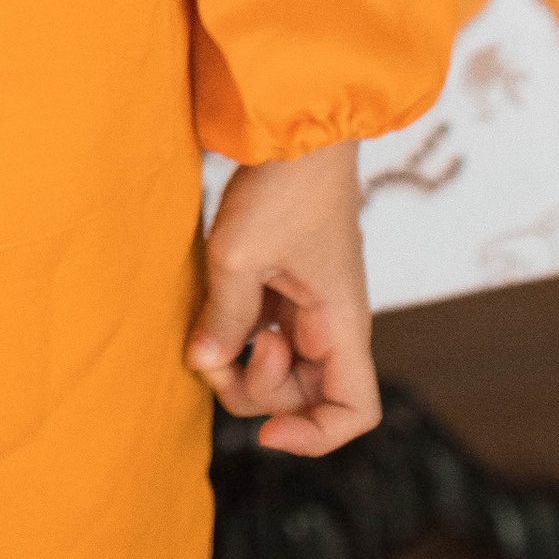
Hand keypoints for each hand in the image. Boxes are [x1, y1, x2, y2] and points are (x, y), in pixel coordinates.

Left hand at [188, 143, 378, 458]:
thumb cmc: (281, 185)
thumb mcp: (239, 255)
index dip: (315, 437)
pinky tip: (214, 308)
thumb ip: (223, 318)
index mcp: (341, 325)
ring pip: (277, 366)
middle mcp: (332, 322)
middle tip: (223, 347)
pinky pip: (262, 329)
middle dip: (257, 390)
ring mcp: (308, 302)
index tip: (267, 430)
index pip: (355, 412)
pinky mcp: (284, 281)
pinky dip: (235, 332)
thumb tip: (204, 364)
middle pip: (303, 396)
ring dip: (240, 361)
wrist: (295, 122)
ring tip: (213, 325)